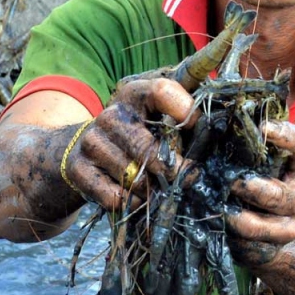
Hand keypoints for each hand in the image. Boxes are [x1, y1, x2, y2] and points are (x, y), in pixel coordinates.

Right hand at [62, 77, 192, 211]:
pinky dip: (131, 203)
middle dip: (174, 170)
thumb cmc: (133, 133)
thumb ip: (182, 113)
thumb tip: (215, 124)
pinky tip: (133, 195)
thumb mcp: (152, 115)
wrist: (79, 150)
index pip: (162, 91)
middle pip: (151, 150)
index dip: (185, 110)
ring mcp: (92, 142)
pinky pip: (117, 198)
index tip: (197, 127)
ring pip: (136, 180)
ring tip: (155, 185)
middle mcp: (110, 115)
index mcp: (134, 94)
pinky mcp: (79, 170)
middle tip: (186, 176)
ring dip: (152, 190)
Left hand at [225, 120, 294, 267]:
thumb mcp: (251, 159)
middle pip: (284, 193)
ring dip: (239, 216)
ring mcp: (291, 223)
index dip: (287, 136)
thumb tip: (204, 109)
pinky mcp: (276, 246)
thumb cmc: (251, 180)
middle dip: (254, 188)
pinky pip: (254, 243)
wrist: (266, 233)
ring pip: (269, 223)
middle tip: (230, 181)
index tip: (262, 127)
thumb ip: (239, 140)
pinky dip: (233, 235)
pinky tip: (217, 225)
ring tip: (218, 206)